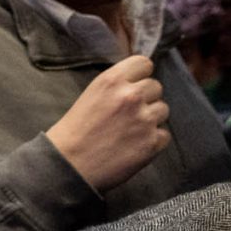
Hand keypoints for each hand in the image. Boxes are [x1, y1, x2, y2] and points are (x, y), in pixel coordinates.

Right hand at [46, 55, 170, 193]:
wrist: (66, 166)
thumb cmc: (73, 134)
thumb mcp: (90, 96)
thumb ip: (116, 87)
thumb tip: (139, 83)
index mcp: (112, 81)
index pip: (144, 64)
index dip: (140, 76)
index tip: (133, 87)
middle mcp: (131, 96)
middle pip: (156, 87)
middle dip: (145, 99)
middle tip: (127, 116)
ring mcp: (143, 119)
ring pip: (163, 110)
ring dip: (150, 120)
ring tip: (129, 133)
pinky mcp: (151, 142)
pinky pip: (164, 135)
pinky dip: (152, 141)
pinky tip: (133, 147)